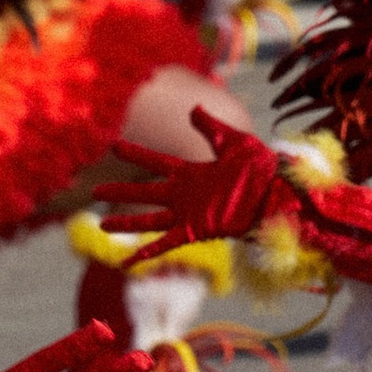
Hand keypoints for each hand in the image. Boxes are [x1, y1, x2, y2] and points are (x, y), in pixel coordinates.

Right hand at [94, 114, 294, 259]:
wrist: (276, 194)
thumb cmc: (261, 169)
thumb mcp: (235, 141)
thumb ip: (212, 127)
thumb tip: (194, 108)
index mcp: (192, 173)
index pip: (156, 163)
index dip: (135, 155)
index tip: (114, 146)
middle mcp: (185, 194)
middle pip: (145, 192)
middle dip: (120, 192)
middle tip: (94, 191)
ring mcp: (188, 214)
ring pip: (149, 219)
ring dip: (126, 222)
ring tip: (102, 224)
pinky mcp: (195, 230)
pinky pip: (165, 244)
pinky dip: (146, 253)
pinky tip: (127, 262)